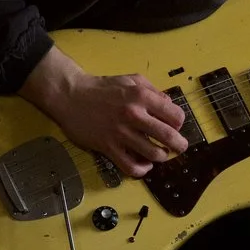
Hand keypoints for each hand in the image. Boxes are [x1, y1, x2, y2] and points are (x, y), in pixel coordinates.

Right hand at [22, 48, 187, 177]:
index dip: (179, 123)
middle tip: (178, 147)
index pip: (175, 116)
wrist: (70, 96)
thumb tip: (168, 105)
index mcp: (142, 96)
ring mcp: (120, 133)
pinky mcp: (107, 147)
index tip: (174, 126)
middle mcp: (134, 115)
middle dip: (179, 145)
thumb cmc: (102, 87)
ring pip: (153, 154)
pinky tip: (144, 166)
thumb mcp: (131, 79)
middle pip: (168, 137)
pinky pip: (130, 166)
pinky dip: (142, 170)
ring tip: (159, 155)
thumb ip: (152, 90)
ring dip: (161, 157)